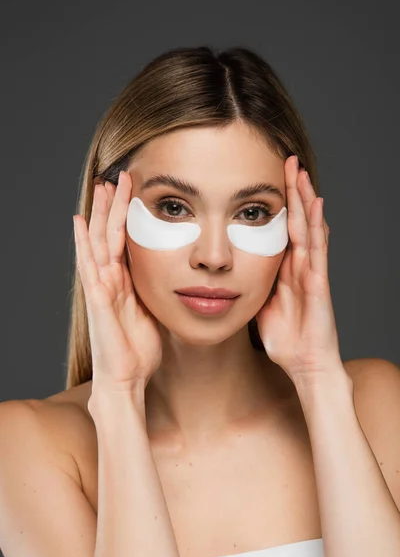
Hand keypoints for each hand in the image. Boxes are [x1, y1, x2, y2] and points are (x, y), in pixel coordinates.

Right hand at [73, 171, 162, 407]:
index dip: (128, 217)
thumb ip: (154, 294)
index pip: (125, 242)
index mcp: (124, 284)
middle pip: (110, 235)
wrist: (126, 380)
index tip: (134, 192)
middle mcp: (109, 282)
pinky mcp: (99, 301)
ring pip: (99, 244)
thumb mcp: (152, 314)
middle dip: (114, 206)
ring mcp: (101, 290)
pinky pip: (90, 267)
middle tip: (119, 176)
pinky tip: (80, 223)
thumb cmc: (138, 351)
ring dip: (100, 215)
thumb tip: (172, 278)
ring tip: (101, 187)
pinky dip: (84, 244)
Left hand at [255, 155, 341, 383]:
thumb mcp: (261, 307)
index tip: (268, 181)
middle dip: (291, 192)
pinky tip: (316, 205)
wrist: (306, 365)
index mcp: (286, 271)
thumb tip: (231, 276)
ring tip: (300, 172)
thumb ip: (253, 288)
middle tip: (286, 162)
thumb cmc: (286, 339)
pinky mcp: (318, 284)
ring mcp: (311, 273)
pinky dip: (317, 227)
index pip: (282, 230)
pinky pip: (317, 251)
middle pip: (296, 222)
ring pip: (308, 229)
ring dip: (304, 200)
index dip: (277, 206)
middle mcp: (300, 266)